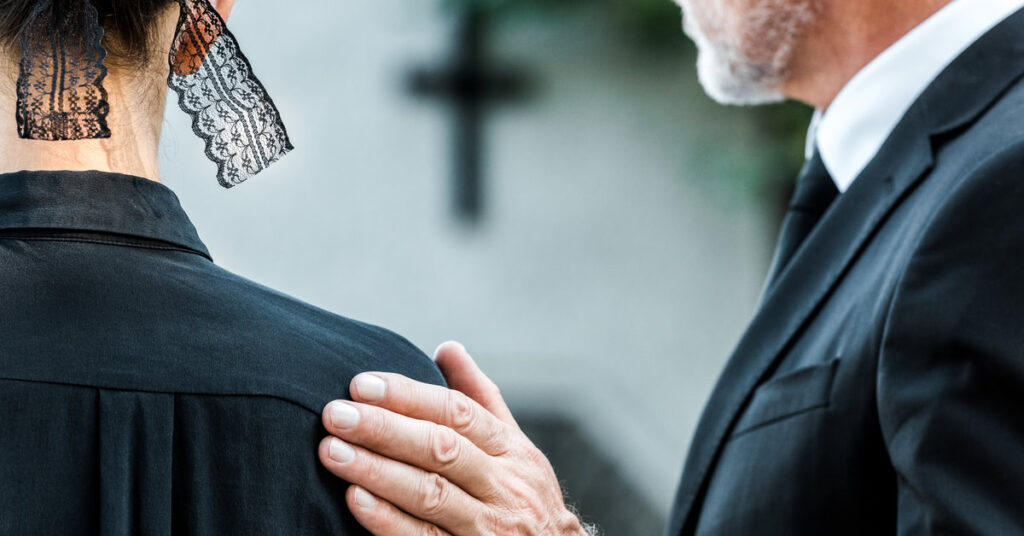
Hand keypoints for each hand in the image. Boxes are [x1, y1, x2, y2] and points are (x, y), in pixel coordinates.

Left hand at [318, 342, 590, 534]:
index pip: (459, 412)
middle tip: (336, 414)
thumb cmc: (526, 501)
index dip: (409, 396)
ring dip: (377, 471)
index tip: (361, 384)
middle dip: (385, 429)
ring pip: (429, 493)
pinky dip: (388, 520)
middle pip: (441, 449)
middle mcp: (504, 486)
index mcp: (512, 451)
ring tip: (333, 452)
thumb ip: (481, 400)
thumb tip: (448, 348)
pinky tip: (355, 500)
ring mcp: (488, 527)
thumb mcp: (517, 450)